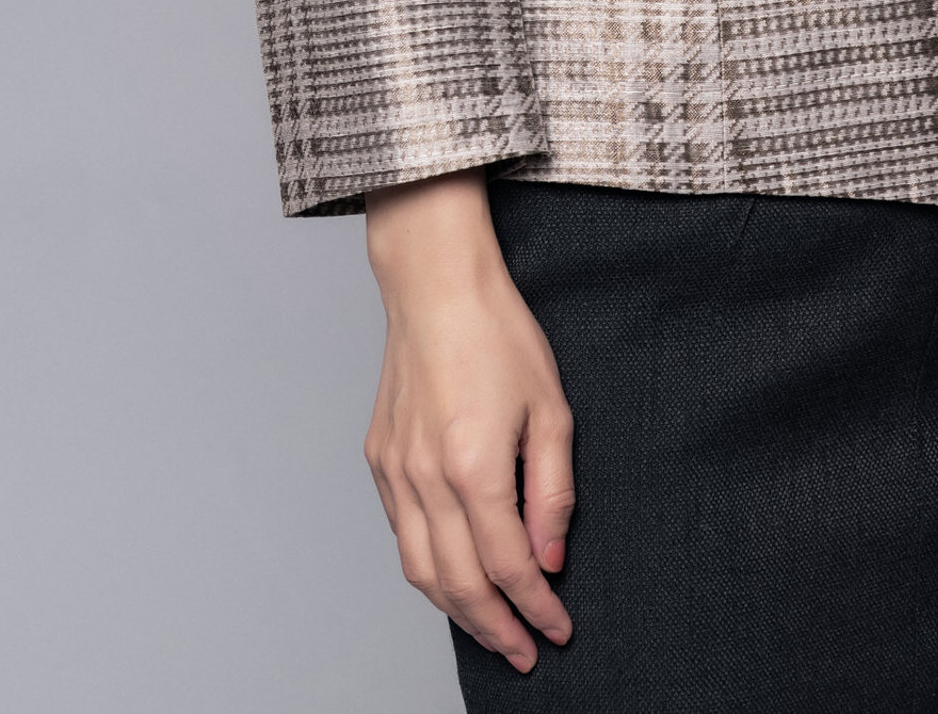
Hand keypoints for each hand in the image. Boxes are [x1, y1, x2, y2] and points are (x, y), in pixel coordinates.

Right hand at [363, 171, 574, 674]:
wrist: (436, 285)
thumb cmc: (498, 333)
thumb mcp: (551, 408)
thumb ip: (552, 492)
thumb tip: (550, 559)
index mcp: (474, 466)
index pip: (508, 567)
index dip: (536, 608)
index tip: (558, 629)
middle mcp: (427, 478)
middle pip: (458, 584)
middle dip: (496, 628)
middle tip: (525, 652)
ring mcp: (396, 471)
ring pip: (420, 571)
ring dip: (457, 611)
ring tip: (491, 628)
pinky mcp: (379, 459)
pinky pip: (402, 535)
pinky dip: (428, 569)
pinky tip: (454, 575)